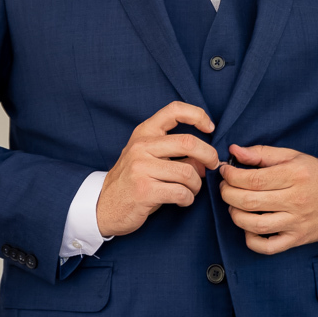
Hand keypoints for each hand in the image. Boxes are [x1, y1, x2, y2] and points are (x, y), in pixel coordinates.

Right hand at [96, 101, 219, 237]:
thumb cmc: (132, 181)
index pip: (174, 110)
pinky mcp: (144, 190)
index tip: (209, 127)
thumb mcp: (149, 159)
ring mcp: (141, 168)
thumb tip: (206, 159)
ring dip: (196, 185)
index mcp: (144, 133)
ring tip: (191, 190)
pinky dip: (188, 199)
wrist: (104, 206)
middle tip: (213, 165)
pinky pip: (180, 192)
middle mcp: (141, 146)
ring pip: (188, 172)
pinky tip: (182, 200)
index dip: (197, 115)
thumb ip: (176, 154)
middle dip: (209, 155)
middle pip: (188, 142)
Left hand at [219, 143, 317, 254]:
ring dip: (235, 215)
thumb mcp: (293, 156)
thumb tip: (234, 151)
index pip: (253, 179)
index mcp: (294, 175)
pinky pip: (268, 247)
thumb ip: (262, 153)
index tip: (225, 171)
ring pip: (255, 225)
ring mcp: (296, 222)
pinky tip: (248, 228)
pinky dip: (251, 240)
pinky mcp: (297, 239)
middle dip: (228, 194)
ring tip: (233, 205)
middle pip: (249, 201)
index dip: (232, 176)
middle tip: (225, 187)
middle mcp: (295, 200)